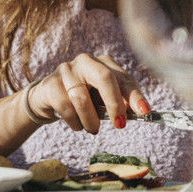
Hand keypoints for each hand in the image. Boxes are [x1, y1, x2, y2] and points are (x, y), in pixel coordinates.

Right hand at [22, 54, 149, 133]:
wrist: (47, 98)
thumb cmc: (82, 98)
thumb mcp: (102, 99)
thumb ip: (120, 102)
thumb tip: (138, 112)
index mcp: (104, 63)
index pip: (124, 78)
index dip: (135, 95)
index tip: (145, 111)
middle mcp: (86, 61)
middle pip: (105, 78)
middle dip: (114, 104)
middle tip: (119, 124)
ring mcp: (67, 70)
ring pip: (82, 97)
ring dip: (91, 120)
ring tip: (93, 129)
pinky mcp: (50, 84)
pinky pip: (65, 107)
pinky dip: (75, 122)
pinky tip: (77, 125)